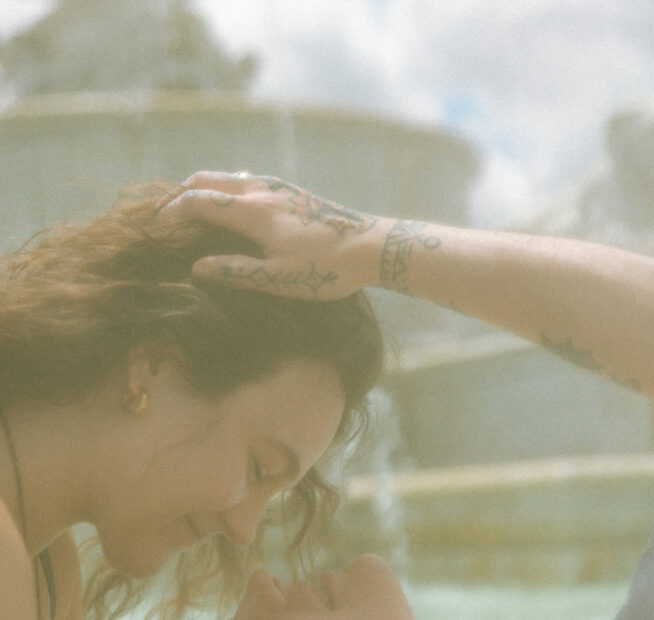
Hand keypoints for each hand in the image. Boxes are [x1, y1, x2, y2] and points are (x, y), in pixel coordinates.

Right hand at [160, 171, 384, 299]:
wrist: (372, 246)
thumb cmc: (326, 269)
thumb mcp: (278, 280)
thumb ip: (235, 272)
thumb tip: (196, 267)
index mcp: (252, 212)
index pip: (197, 201)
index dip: (169, 212)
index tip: (154, 228)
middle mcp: (260, 190)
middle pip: (205, 180)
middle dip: (178, 195)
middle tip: (163, 217)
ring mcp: (276, 186)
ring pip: (225, 177)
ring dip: (201, 190)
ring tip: (189, 214)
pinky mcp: (290, 190)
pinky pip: (244, 181)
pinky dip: (223, 190)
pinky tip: (229, 210)